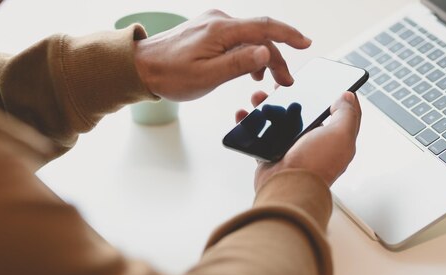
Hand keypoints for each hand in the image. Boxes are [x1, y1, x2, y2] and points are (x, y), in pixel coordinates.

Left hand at [134, 9, 311, 100]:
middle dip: (276, 57)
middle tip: (285, 81)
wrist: (139, 68)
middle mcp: (218, 21)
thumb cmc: (169, 75)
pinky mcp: (206, 31)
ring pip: (248, 38)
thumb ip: (239, 64)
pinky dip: (246, 54)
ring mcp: (211, 25)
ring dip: (261, 58)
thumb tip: (266, 53)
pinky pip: (235, 39)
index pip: (264, 27)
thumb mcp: (207, 76)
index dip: (288, 35)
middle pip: (259, 34)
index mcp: (220, 30)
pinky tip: (247, 70)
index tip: (305, 44)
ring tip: (266, 81)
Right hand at [235, 91, 361, 188]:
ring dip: (266, 106)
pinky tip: (244, 114)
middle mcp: (312, 143)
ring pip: (278, 120)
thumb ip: (347, 114)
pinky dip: (250, 124)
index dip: (328, 96)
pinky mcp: (270, 155)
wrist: (287, 188)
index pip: (335, 113)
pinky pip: (259, 135)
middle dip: (290, 97)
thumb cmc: (315, 165)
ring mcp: (290, 149)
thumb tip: (347, 96)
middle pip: (302, 113)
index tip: (318, 82)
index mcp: (333, 138)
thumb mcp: (341, 134)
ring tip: (258, 97)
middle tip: (280, 87)